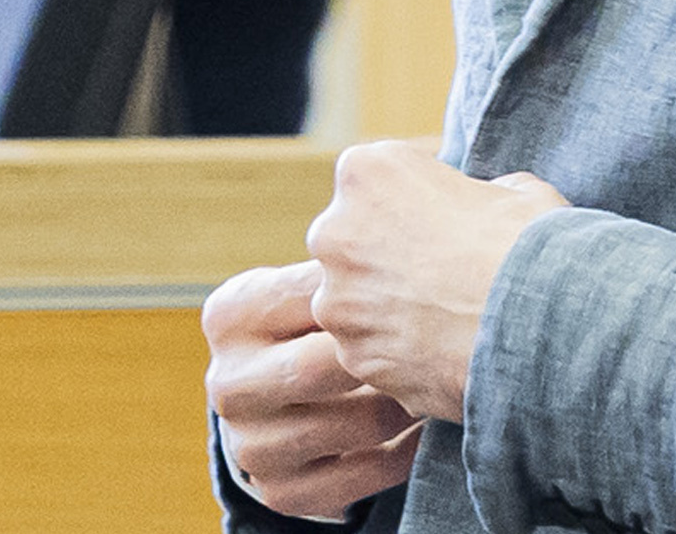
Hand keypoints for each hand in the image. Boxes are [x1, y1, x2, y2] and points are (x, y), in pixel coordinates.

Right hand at [207, 259, 423, 519]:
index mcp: (232, 311)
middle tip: (448, 334)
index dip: (381, 286)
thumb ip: (355, 241)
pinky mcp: (280, 491)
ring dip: (403, 404)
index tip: (435, 277)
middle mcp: (227, 380)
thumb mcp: (324, 274)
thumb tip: (403, 184)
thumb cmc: (331, 313)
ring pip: (344, 426)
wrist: (297, 396)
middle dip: (388, 352)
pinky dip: (401, 455)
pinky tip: (427, 427)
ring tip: (444, 375)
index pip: (313, 293)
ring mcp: (249, 443)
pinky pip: (354, 479)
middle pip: (319, 366)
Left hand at [304, 137, 565, 424]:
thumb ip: (480, 191)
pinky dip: (396, 349)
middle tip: (444, 270)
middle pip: (354, 237)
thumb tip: (483, 205)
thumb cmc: (527, 247)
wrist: (532, 328)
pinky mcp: (350, 355)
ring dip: (389, 304)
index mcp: (370, 172)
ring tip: (447, 315)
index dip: (415, 198)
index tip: (446, 218)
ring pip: (354, 298)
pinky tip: (442, 348)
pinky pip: (368, 347)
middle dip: (388, 252)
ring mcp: (336, 299)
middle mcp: (335, 231)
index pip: (377, 177)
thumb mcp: (517, 191)